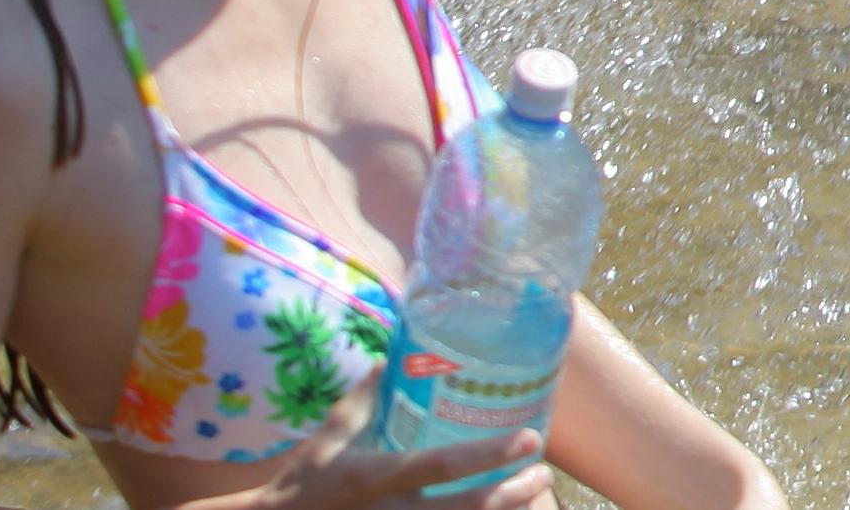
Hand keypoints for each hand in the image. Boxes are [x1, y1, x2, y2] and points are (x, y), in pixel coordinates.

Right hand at [190, 385, 551, 509]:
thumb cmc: (306, 479)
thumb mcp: (333, 434)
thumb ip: (366, 396)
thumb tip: (391, 356)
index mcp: (376, 476)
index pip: (441, 465)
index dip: (488, 454)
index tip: (529, 439)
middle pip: (468, 509)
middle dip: (513, 493)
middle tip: (543, 472)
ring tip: (534, 491)